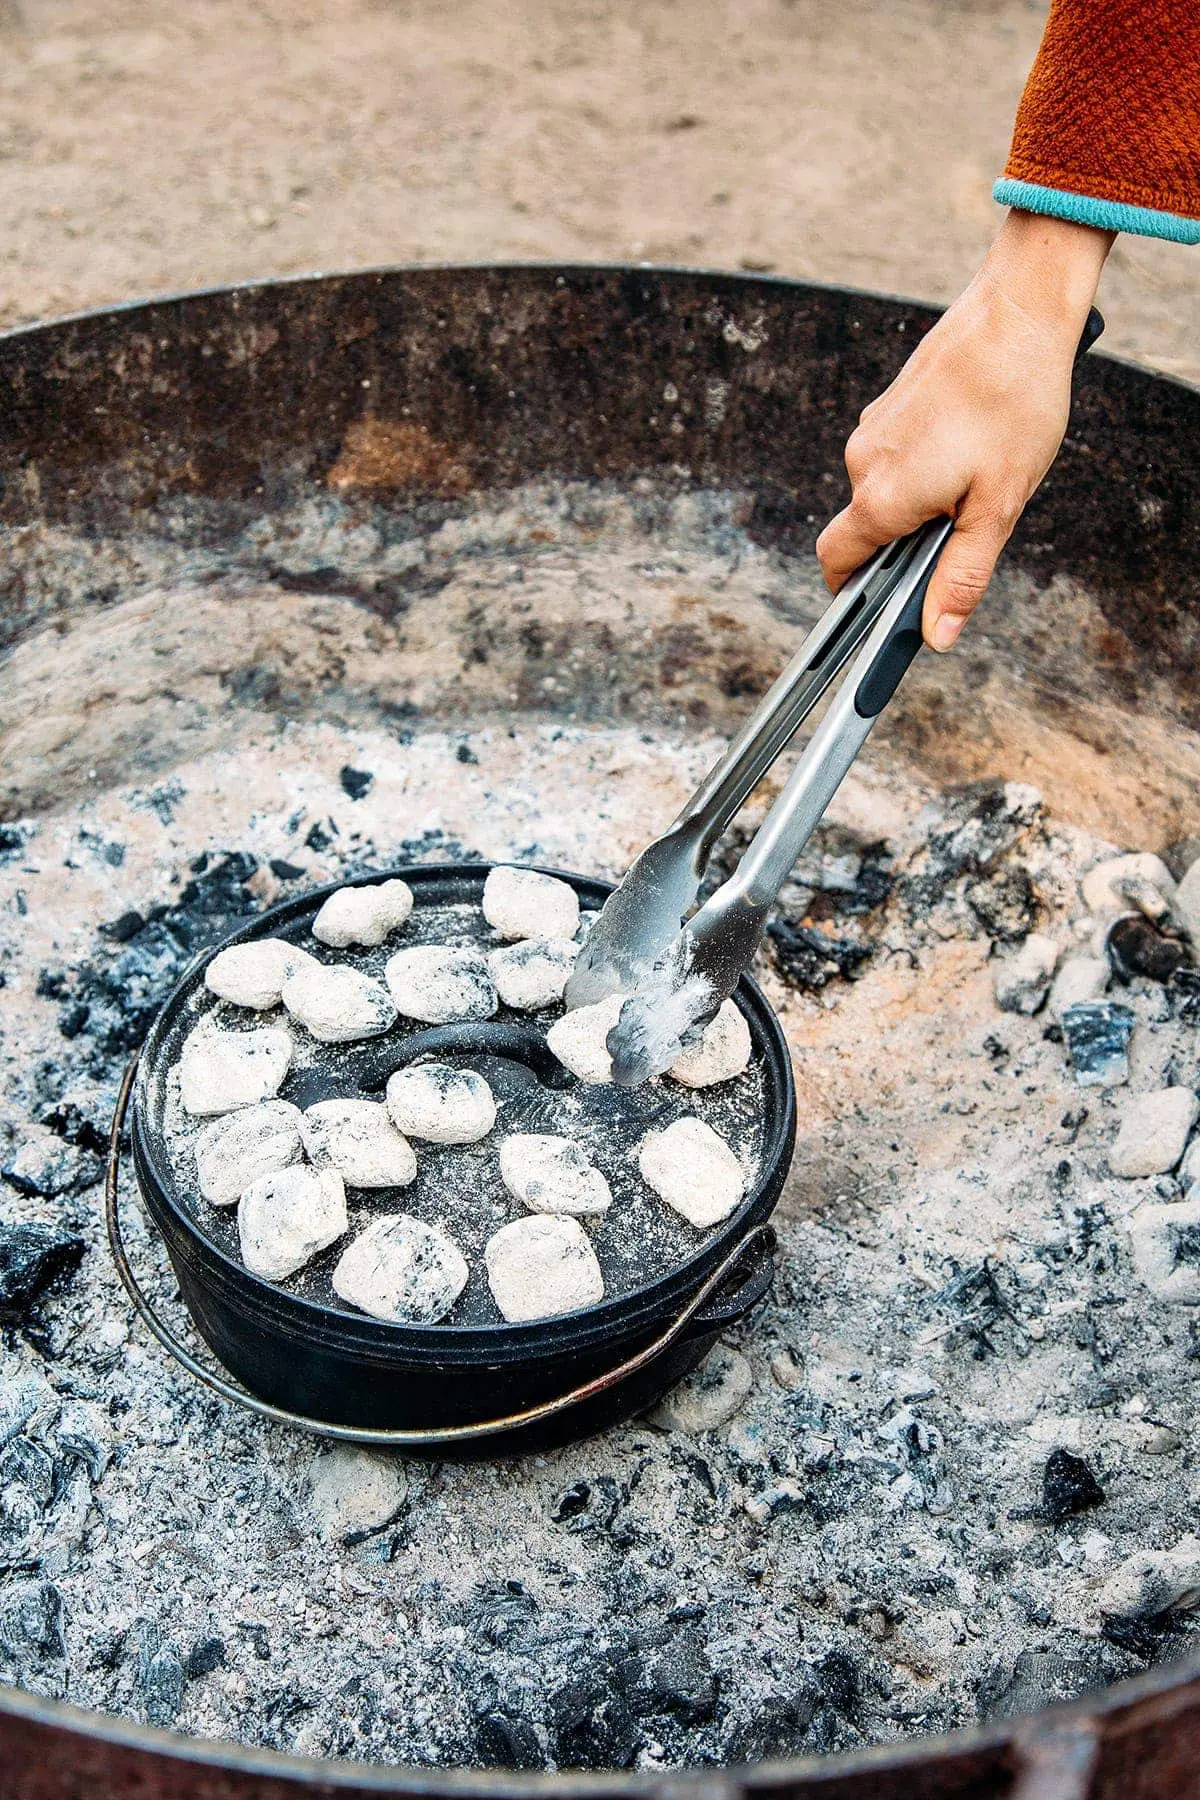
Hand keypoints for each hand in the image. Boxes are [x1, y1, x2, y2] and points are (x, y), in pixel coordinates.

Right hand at [816, 211, 1111, 650]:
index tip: (881, 606)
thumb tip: (937, 635)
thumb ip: (962, 576)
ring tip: (983, 472)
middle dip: (910, 540)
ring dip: (926, 499)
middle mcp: (863, 463)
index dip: (852, 594)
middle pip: (868, 529)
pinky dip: (930, 465)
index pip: (836, 564)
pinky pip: (901, 456)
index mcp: (881, 498)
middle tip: (971, 522)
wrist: (1018, 311)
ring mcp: (873, 430)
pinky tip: (976, 442)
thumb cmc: (1014, 404)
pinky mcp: (891, 406)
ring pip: (888, 490)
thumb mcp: (998, 507)